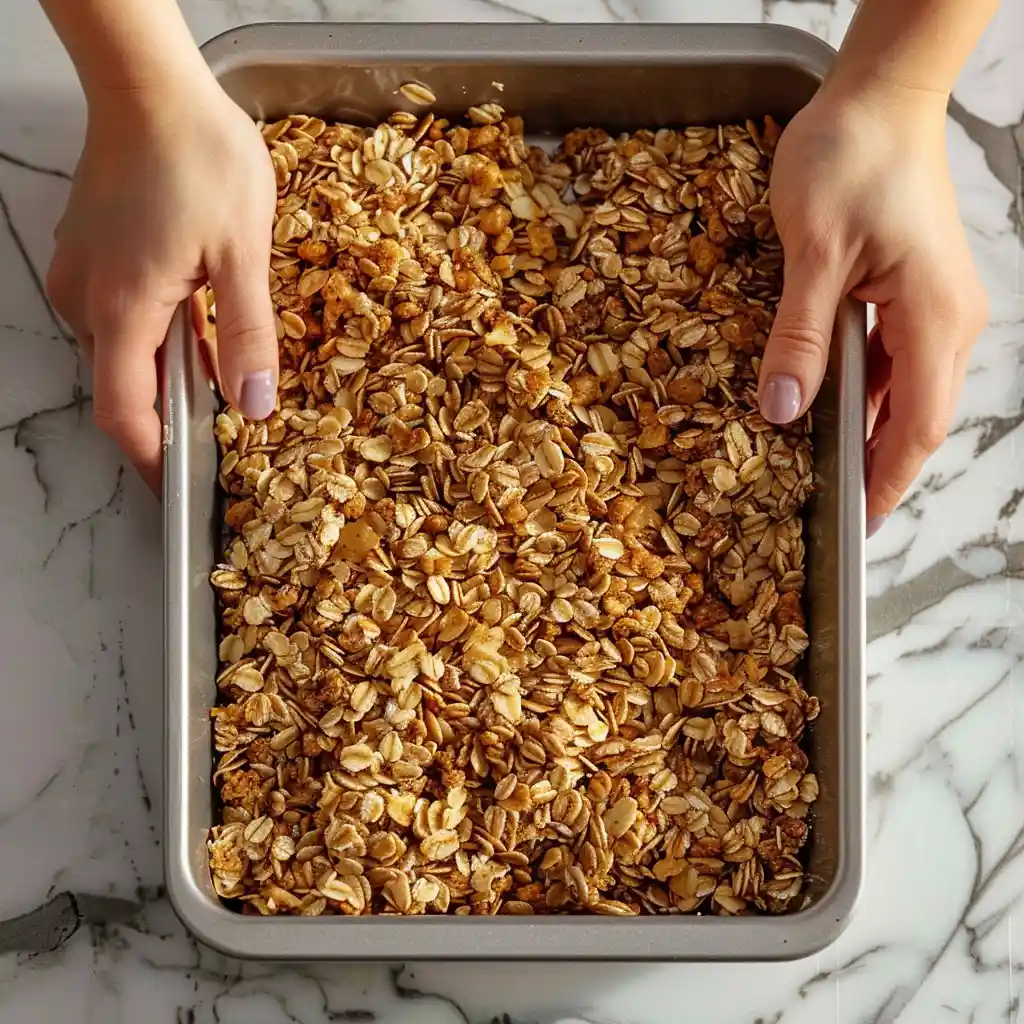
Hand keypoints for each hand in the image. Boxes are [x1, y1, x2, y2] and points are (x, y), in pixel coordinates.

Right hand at [47, 79, 277, 492]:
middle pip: (124, 386)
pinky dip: (159, 333)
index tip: (184, 490)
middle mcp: (88, 300)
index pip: (125, 414)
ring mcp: (82, 274)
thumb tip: (255, 405)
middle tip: (226, 427)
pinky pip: (121, 316)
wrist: (153, 84)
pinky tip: (200, 317)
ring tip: (223, 365)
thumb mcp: (245, 253)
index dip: (154, 461)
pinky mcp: (89, 254)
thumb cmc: (199, 157)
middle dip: (172, 416)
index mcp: (123, 310)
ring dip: (170, 369)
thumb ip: (248, 335)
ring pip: (124, 351)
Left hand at [757, 85, 987, 534]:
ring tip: (823, 467)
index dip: (888, 481)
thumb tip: (784, 409)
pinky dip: (864, 390)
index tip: (859, 524)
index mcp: (934, 318)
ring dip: (868, 430)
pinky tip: (827, 403)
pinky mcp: (914, 292)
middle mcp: (948, 321)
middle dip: (877, 465)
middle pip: (917, 417)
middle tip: (831, 507)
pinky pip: (893, 359)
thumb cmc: (852, 158)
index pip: (918, 426)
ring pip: (905, 391)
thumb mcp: (814, 253)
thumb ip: (799, 337)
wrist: (879, 97)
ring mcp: (935, 306)